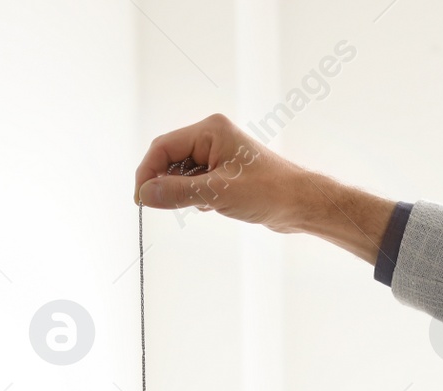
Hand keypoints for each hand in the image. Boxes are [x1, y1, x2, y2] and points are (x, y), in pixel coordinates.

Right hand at [133, 113, 395, 262]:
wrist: (301, 204)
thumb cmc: (268, 192)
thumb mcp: (217, 194)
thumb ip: (176, 193)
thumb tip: (144, 195)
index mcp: (210, 130)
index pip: (163, 147)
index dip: (147, 173)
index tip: (140, 199)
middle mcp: (213, 137)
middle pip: (169, 158)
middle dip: (163, 183)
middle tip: (161, 207)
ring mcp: (219, 154)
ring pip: (181, 172)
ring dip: (180, 192)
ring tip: (200, 206)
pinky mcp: (225, 171)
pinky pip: (195, 181)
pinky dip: (194, 196)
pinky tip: (211, 207)